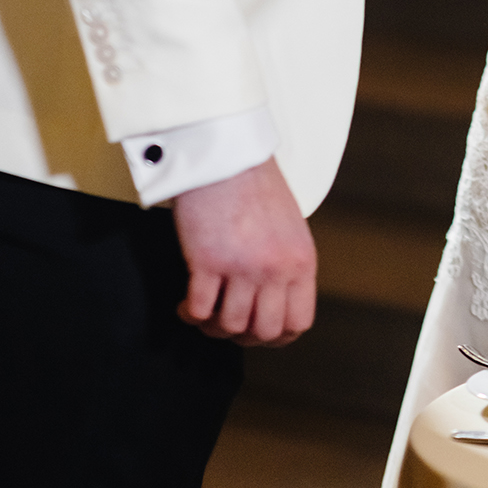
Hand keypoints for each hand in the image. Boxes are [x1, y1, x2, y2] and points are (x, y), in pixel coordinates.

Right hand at [173, 156, 316, 346]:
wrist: (225, 152)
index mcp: (301, 259)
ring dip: (212, 323)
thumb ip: (286, 264)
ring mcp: (242, 267)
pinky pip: (199, 311)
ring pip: (229, 326)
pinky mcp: (208, 261)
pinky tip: (186, 302)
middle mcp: (276, 267)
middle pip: (264, 332)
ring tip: (205, 308)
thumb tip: (274, 301)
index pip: (299, 322)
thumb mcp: (289, 226)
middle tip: (227, 320)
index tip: (257, 328)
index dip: (276, 335)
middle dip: (243, 334)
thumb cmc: (254, 183)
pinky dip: (190, 313)